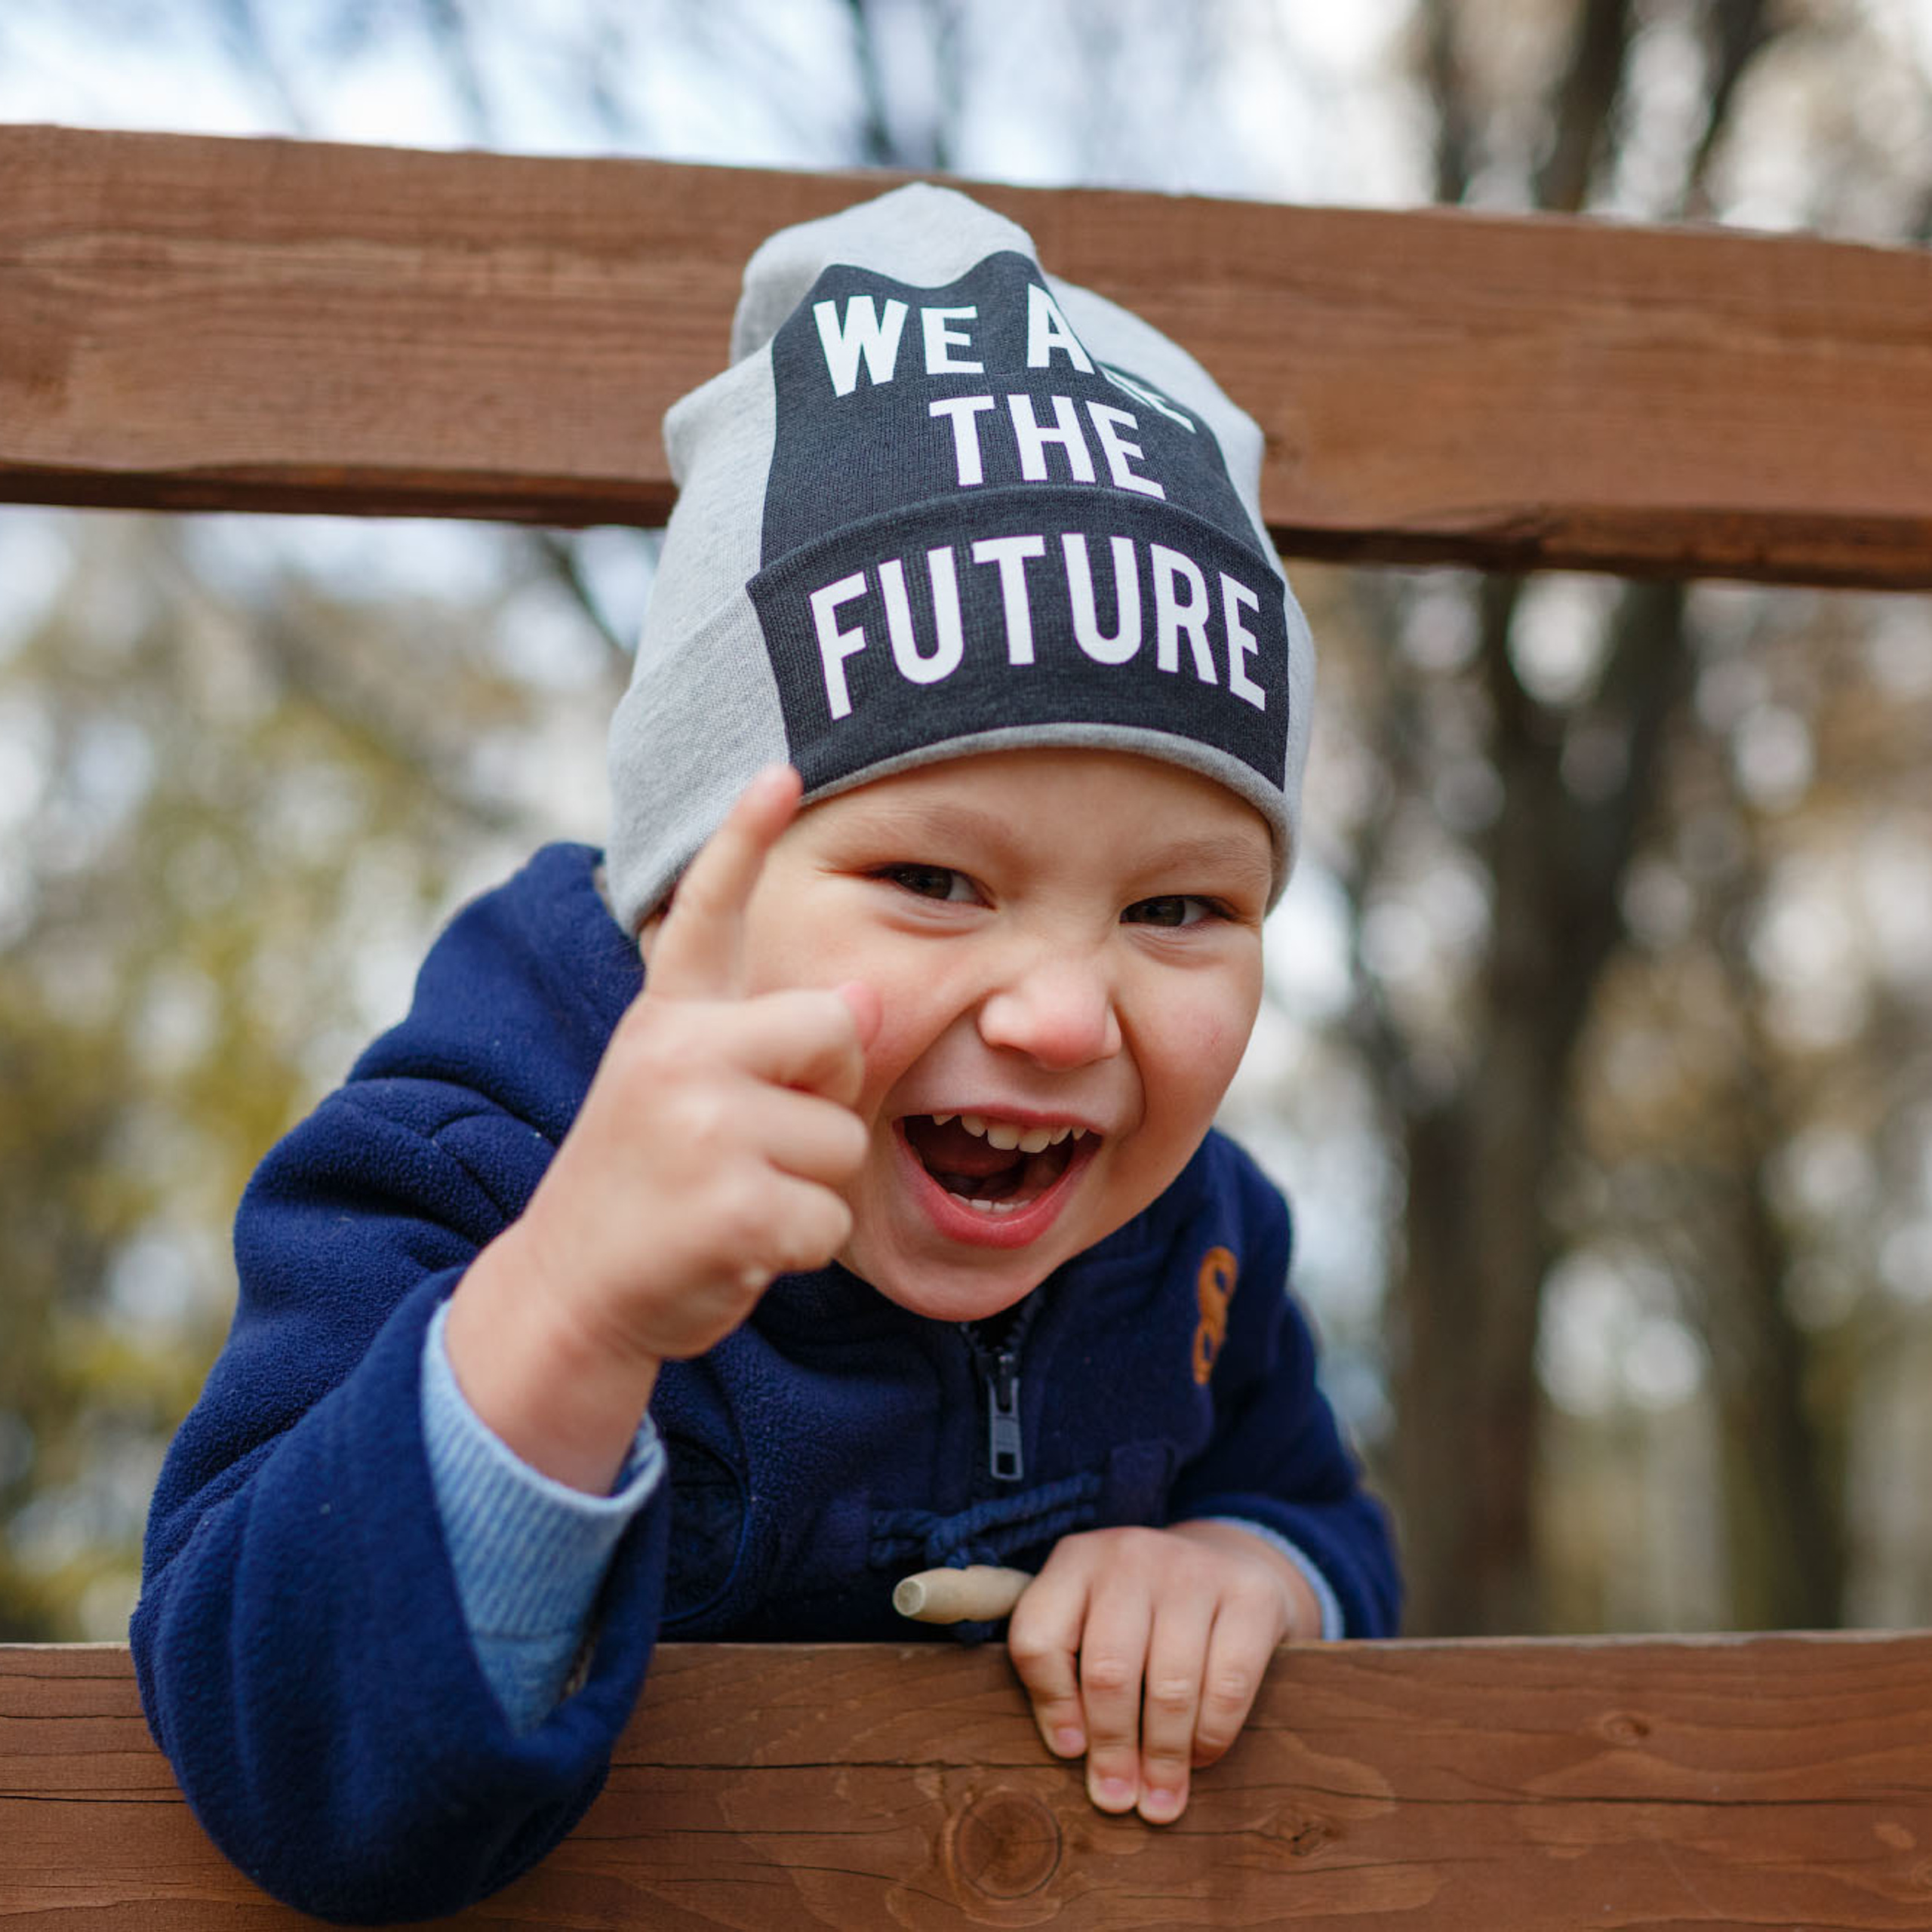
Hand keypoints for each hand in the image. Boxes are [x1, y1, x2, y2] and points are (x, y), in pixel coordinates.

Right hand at [446, 766, 877, 1489]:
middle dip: (822, 1097)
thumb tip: (861, 1006)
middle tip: (751, 1147)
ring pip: (842, 1140)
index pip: (706, 913)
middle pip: (837, 1034)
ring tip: (732, 1202)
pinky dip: (795, 1249)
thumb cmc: (647, 1190)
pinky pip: (828, 1218)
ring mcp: (702, 1125)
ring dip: (808, 1189)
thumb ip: (763, 1045)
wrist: (570, 1292)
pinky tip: (733, 1248)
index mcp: (666, 1020)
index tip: (781, 771)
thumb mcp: (683, 1095)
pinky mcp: (731, 1203)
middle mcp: (677, 1054)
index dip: (742, 837)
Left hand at [1006, 1520, 1320, 1822]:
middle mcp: (1129, 1555)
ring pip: (1169, 1685)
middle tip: (1117, 1799)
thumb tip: (1071, 1752)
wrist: (1227, 1560)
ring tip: (1160, 1798)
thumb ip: (1068, 1672)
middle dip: (1113, 1748)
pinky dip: (1211, 1735)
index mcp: (1074, 1561)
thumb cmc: (1144, 1612)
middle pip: (1108, 1670)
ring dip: (1163, 1756)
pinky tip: (1200, 1757)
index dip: (1050, 1705)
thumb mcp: (1092, 1617)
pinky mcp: (1252, 1595)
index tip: (1069, 1753)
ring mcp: (1193, 1570)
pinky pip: (1228, 1685)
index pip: (1038, 1638)